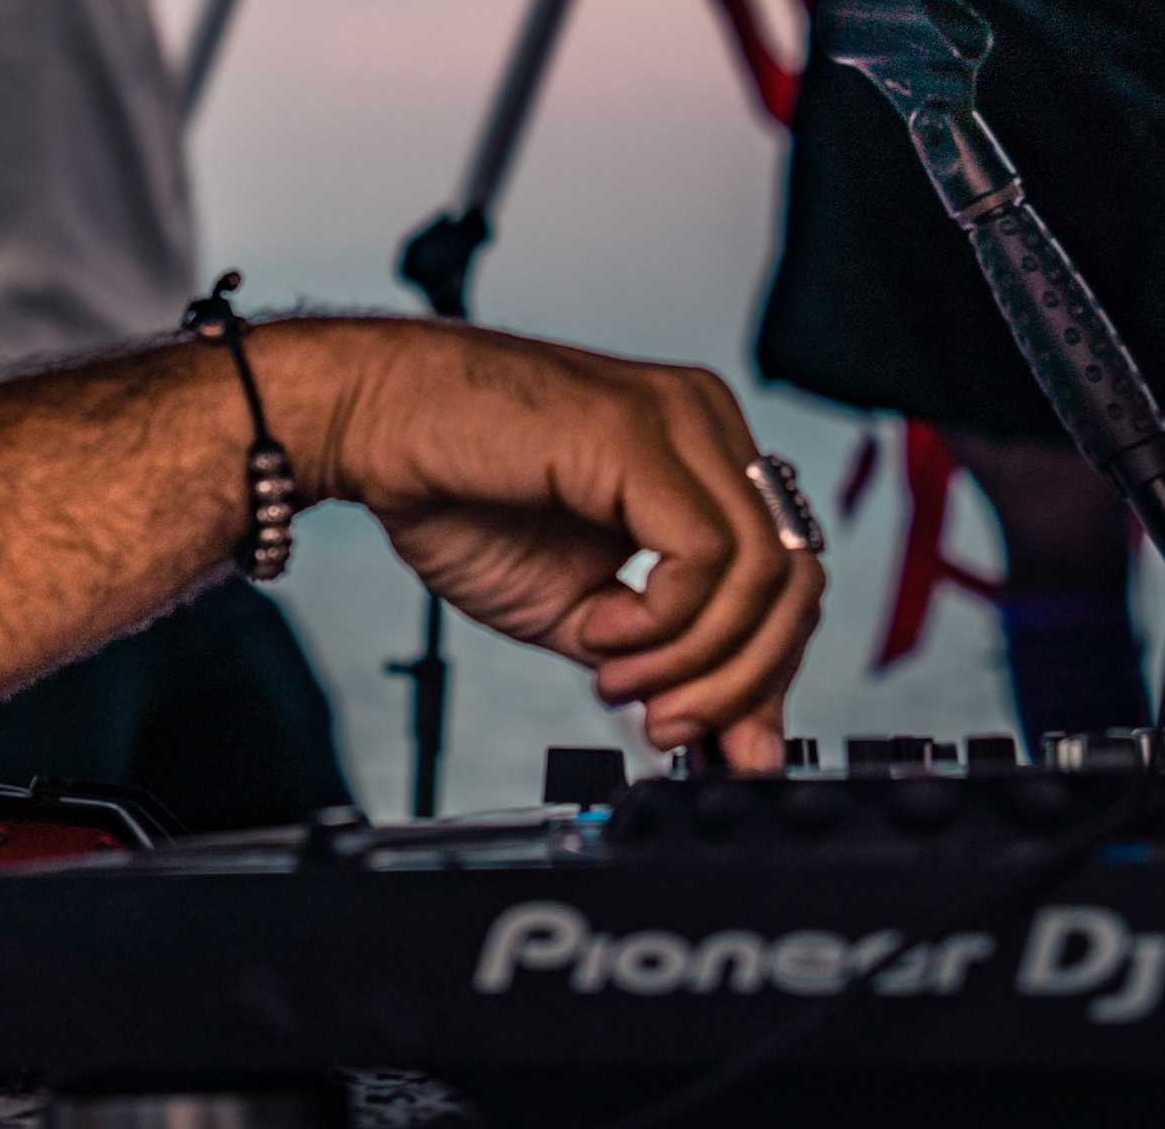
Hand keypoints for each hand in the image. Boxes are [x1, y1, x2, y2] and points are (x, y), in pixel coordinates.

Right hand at [266, 321, 824, 767]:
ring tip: (619, 680)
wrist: (368, 424)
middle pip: (797, 578)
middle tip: (671, 728)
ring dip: (696, 661)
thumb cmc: (456, 493)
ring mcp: (680, 421)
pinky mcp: (639, 433)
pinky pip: (707, 556)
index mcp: (702, 456)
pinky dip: (665, 622)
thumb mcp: (578, 610)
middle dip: (744, 681)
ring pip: (765, 573)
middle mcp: (706, 425)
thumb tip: (729, 738)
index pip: (790, 575)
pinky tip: (604, 634)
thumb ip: (659, 660)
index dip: (765, 673)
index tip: (723, 743)